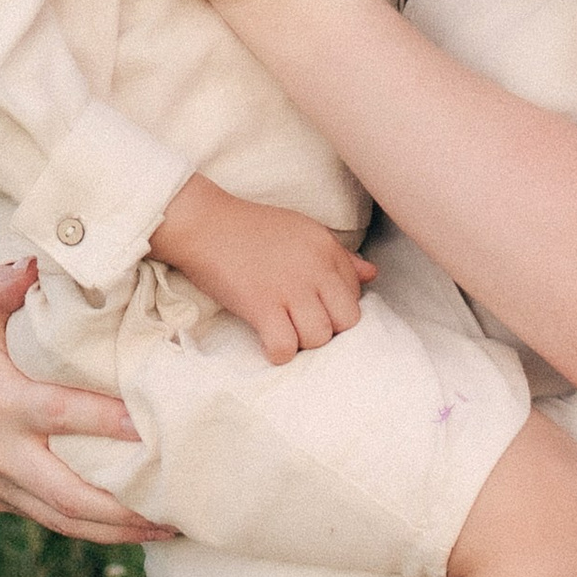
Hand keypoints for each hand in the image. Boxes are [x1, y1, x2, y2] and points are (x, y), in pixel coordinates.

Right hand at [0, 264, 173, 545]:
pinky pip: (49, 519)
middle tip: (174, 509)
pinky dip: (92, 529)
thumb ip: (0, 285)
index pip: (58, 415)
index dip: (102, 423)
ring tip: (167, 529)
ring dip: (114, 530)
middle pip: (64, 495)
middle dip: (120, 508)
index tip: (148, 429)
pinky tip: (134, 526)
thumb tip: (30, 266)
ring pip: (60, 519)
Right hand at [152, 175, 376, 364]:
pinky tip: (268, 342)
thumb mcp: (303, 231)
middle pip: (347, 321)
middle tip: (303, 325)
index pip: (356, 295)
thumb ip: (339, 255)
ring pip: (319, 338)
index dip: (336, 308)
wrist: (204, 223)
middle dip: (328, 329)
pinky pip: (285, 347)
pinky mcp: (262, 306)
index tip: (314, 307)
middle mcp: (315, 268)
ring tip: (285, 332)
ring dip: (302, 343)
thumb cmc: (251, 227)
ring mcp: (289, 288)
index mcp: (327, 248)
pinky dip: (278, 353)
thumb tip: (372, 274)